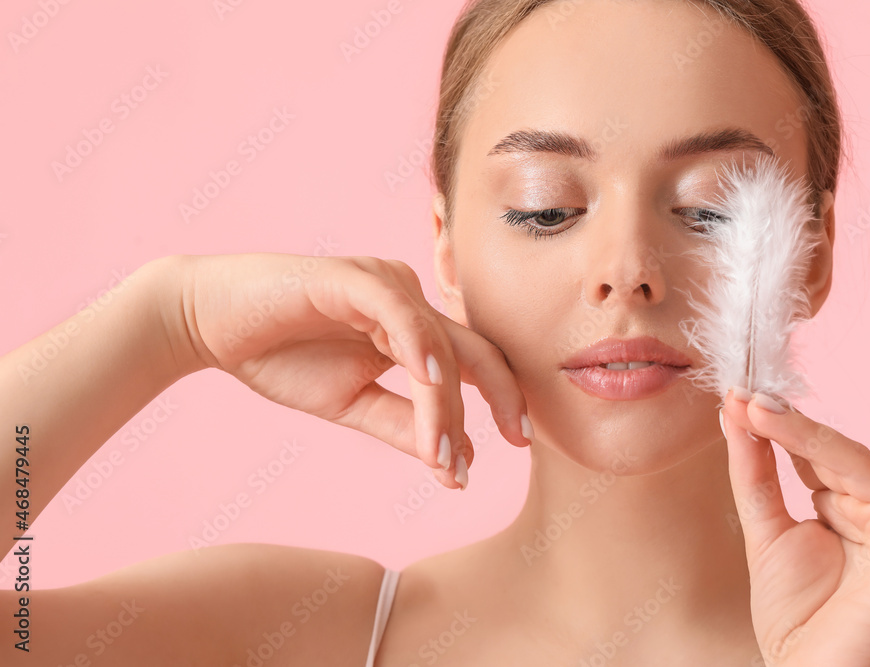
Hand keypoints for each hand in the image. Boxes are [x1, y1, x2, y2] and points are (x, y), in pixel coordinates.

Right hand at [170, 253, 530, 489]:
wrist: (208, 324)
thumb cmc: (280, 357)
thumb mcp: (351, 405)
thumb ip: (403, 425)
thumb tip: (457, 462)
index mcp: (411, 327)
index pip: (470, 364)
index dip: (498, 401)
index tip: (512, 446)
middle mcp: (408, 300)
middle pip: (471, 350)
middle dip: (500, 396)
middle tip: (518, 440)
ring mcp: (383, 284)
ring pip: (436, 346)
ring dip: (444, 406)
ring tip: (444, 457)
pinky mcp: (352, 278)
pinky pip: (399, 313)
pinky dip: (418, 349)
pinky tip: (431, 386)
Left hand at [720, 388, 869, 666]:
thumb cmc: (796, 618)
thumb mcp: (764, 532)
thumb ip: (753, 474)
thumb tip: (735, 413)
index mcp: (838, 508)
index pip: (809, 454)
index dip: (776, 425)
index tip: (737, 397)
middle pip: (833, 455)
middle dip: (787, 426)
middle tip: (746, 400)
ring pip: (859, 464)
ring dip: (809, 435)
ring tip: (763, 412)